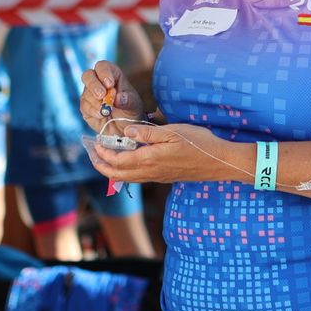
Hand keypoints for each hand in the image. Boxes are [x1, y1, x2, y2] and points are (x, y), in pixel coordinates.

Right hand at [79, 61, 145, 131]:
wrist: (124, 127)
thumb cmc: (130, 111)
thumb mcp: (134, 105)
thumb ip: (128, 100)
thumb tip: (119, 98)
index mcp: (111, 75)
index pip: (103, 66)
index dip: (104, 72)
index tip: (110, 84)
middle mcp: (98, 82)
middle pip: (88, 75)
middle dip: (94, 85)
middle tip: (102, 95)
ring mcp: (90, 94)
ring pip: (86, 93)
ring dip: (97, 102)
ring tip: (108, 111)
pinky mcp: (85, 107)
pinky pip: (84, 106)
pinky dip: (94, 111)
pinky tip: (102, 115)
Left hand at [87, 122, 246, 185]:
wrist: (218, 162)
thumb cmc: (198, 143)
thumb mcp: (173, 132)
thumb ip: (147, 133)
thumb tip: (127, 132)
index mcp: (149, 160)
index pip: (117, 161)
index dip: (102, 154)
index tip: (95, 143)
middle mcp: (150, 172)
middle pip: (117, 174)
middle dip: (101, 165)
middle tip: (92, 154)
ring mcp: (157, 176)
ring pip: (127, 178)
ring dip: (112, 169)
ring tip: (104, 158)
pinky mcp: (164, 177)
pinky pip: (138, 177)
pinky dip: (125, 171)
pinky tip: (127, 162)